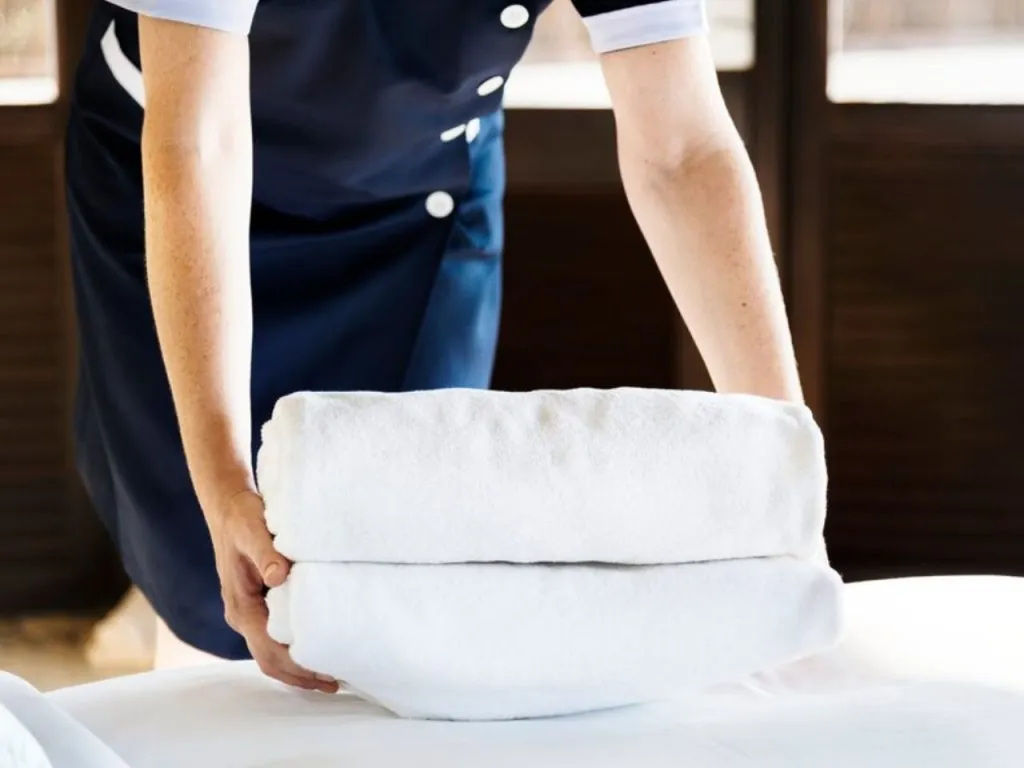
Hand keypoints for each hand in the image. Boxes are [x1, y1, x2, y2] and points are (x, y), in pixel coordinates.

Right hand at [208, 489, 338, 693]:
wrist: (228, 506)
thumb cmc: (242, 517)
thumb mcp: (253, 531)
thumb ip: (267, 554)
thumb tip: (280, 577)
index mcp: (241, 606)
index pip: (270, 650)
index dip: (298, 666)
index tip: (327, 673)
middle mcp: (243, 615)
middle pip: (271, 661)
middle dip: (301, 676)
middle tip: (336, 684)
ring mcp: (249, 612)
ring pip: (272, 653)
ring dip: (299, 667)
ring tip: (332, 674)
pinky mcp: (257, 605)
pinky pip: (274, 637)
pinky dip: (295, 650)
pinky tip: (317, 647)